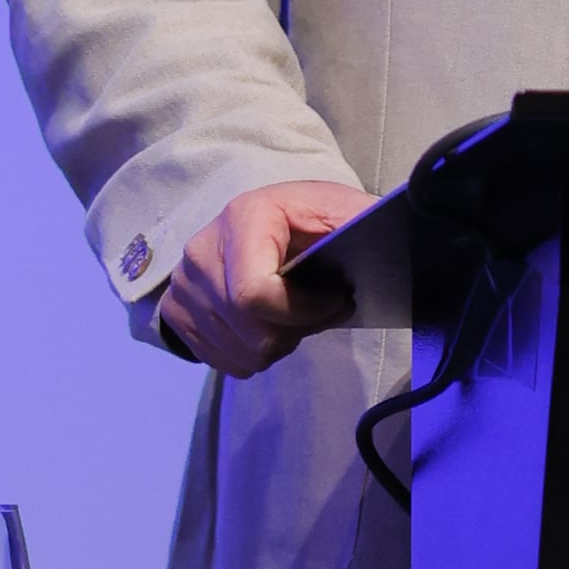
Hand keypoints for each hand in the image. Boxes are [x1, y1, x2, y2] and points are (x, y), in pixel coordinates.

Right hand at [156, 177, 365, 376]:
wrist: (256, 224)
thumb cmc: (305, 219)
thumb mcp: (339, 209)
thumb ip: (363, 220)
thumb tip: (393, 228)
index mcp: (244, 218)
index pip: (255, 294)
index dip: (305, 312)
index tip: (338, 300)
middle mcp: (202, 252)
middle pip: (252, 332)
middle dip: (298, 330)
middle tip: (320, 310)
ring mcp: (182, 285)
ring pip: (240, 352)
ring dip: (279, 344)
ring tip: (293, 315)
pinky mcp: (175, 311)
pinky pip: (221, 360)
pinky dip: (253, 354)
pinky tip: (267, 325)